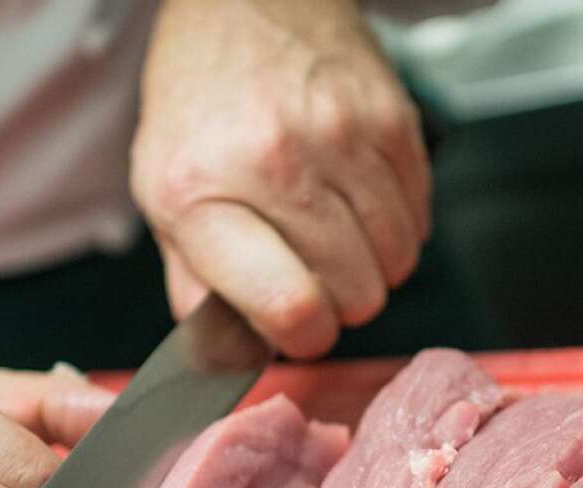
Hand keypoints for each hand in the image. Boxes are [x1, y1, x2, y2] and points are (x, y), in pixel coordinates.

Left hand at [133, 0, 431, 358]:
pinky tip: (357, 201)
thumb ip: (195, 287)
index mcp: (202, 195)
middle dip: (338, 302)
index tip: (297, 328)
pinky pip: (420, 219)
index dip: (303, 337)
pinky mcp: (391, 121)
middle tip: (311, 272)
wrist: (246, 5)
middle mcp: (275, 164)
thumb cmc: (201, 106)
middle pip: (355, 295)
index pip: (290, 307)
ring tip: (333, 234)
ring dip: (372, 267)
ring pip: (398, 263)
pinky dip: (396, 226)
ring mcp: (341, 138)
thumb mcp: (161, 198)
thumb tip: (233, 358)